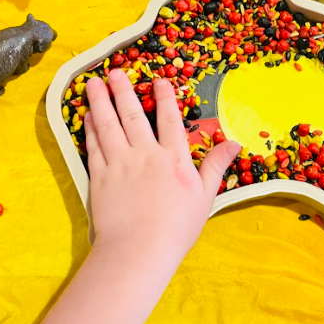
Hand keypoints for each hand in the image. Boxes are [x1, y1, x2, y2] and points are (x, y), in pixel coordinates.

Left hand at [85, 70, 239, 270]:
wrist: (138, 251)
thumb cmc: (176, 227)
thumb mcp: (205, 196)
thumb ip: (215, 165)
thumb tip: (235, 143)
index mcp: (173, 158)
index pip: (169, 120)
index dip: (165, 97)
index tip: (159, 79)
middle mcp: (145, 154)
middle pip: (133, 115)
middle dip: (124, 91)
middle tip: (116, 72)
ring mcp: (119, 164)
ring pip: (108, 125)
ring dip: (101, 102)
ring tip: (95, 84)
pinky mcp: (99, 177)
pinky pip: (94, 146)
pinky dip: (90, 129)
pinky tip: (88, 117)